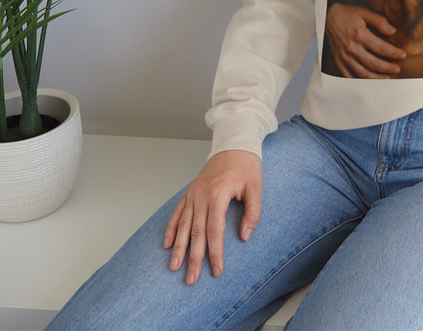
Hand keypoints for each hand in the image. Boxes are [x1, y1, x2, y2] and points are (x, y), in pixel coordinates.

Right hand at [163, 150, 260, 284]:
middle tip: (191, 279)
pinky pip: (177, 213)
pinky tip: (167, 244)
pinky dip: (171, 229)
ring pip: (183, 225)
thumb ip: (253, 213)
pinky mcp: (190, 192)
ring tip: (174, 267)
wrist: (234, 144)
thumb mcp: (256, 188)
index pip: (215, 231)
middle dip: (193, 258)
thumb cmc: (246, 166)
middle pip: (196, 232)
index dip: (215, 253)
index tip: (216, 270)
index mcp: (218, 195)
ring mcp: (193, 194)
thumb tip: (244, 237)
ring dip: (178, 248)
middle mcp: (202, 196)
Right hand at [324, 3, 404, 76]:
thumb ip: (379, 21)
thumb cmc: (347, 14)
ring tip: (387, 78)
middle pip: (374, 63)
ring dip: (377, 78)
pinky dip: (360, 81)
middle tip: (398, 69)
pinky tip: (369, 81)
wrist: (326, 18)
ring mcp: (344, 57)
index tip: (403, 55)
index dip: (394, 53)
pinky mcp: (339, 62)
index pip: (381, 48)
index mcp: (360, 35)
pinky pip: (349, 76)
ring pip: (363, 73)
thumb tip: (392, 31)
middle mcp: (352, 48)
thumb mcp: (364, 12)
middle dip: (388, 68)